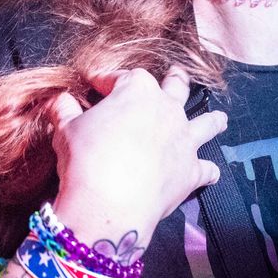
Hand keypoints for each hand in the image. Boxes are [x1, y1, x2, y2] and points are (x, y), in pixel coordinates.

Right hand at [51, 68, 225, 243]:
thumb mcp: (66, 129)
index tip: (95, 83)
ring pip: (207, 123)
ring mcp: (184, 139)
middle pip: (176, 87)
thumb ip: (64, 110)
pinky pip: (207, 168)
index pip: (122, 77)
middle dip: (175, 80)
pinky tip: (210, 172)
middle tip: (175, 75)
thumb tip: (59, 100)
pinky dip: (208, 170)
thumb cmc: (86, 159)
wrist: (109, 202)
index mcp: (138, 90)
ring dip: (212, 120)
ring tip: (219, 118)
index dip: (107, 80)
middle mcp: (168, 109)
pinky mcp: (191, 171)